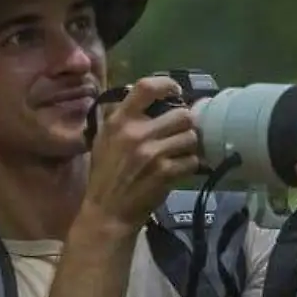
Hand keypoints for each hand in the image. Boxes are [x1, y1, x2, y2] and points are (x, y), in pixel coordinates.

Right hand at [82, 76, 200, 232]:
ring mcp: (153, 154)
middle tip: (180, 132)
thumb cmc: (105, 173)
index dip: (168, 85)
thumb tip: (152, 97)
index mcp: (119, 120)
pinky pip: (192, 160)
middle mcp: (136, 133)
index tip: (175, 92)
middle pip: (182, 114)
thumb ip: (125, 117)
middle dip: (185, 124)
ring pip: (191, 137)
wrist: (107, 211)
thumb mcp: (104, 138)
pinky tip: (178, 169)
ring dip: (189, 145)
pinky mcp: (165, 173)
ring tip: (179, 152)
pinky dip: (189, 165)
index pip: (147, 87)